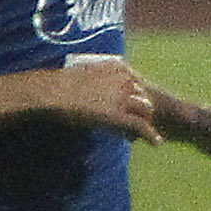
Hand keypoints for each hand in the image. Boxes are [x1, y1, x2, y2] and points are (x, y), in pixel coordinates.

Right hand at [45, 59, 161, 141]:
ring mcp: (123, 98)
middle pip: (143, 96)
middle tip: (137, 121)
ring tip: (144, 134)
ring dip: (146, 122)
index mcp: (116, 68)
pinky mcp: (120, 115)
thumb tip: (83, 82)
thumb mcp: (80, 73)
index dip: (135, 95)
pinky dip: (151, 135)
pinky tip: (156, 143)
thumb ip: (90, 77)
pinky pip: (142, 126)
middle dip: (141, 109)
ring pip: (146, 111)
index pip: (136, 81)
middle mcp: (124, 81)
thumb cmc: (58, 84)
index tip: (132, 105)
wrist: (54, 92)